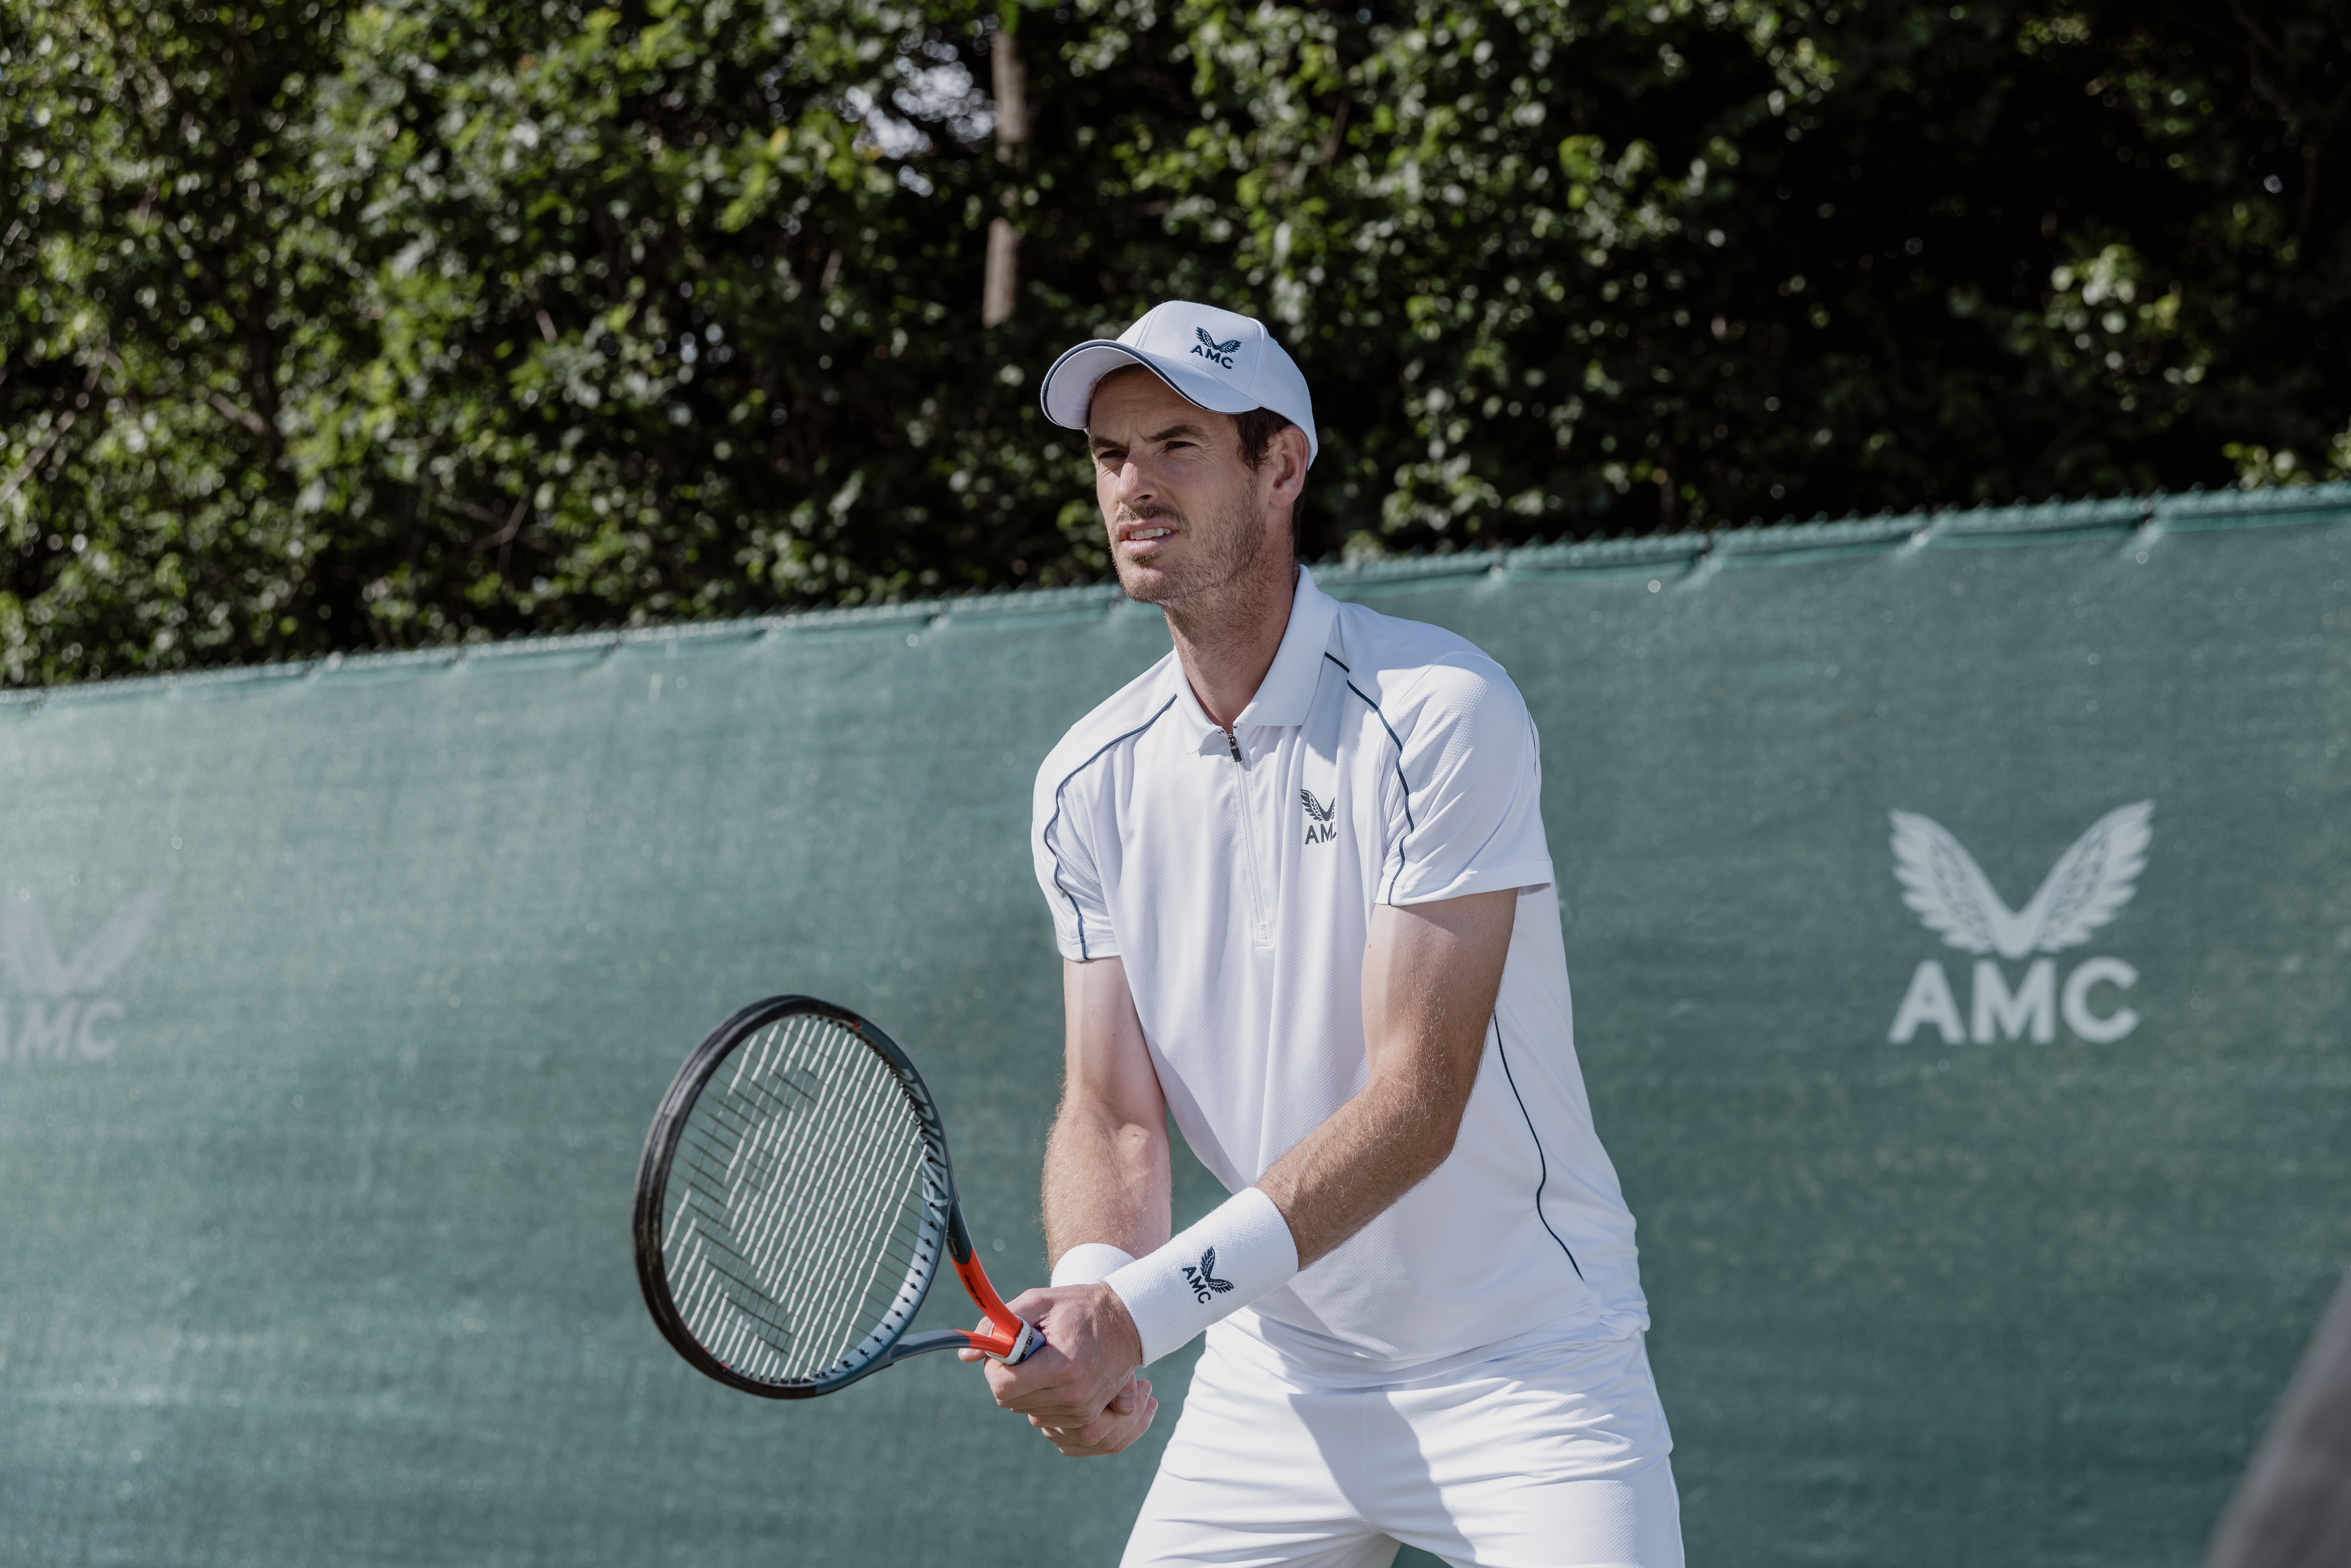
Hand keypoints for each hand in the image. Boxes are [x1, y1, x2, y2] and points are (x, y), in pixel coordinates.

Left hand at [957, 1283, 1150, 1453]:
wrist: (1128, 1321)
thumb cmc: (1079, 1307)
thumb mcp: (1038, 1302)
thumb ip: (999, 1324)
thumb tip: (966, 1354)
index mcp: (1062, 1367)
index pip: (1002, 1386)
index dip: (994, 1368)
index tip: (1005, 1351)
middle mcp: (1074, 1396)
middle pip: (1009, 1401)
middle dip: (1008, 1376)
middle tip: (1027, 1352)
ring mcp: (1083, 1411)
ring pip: (1025, 1411)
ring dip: (1026, 1388)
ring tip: (1048, 1361)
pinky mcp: (1088, 1417)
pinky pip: (1044, 1417)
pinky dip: (1042, 1398)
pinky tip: (1058, 1376)